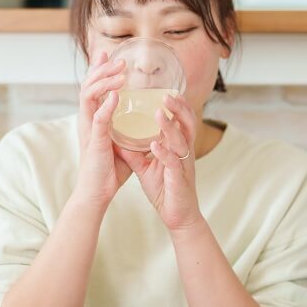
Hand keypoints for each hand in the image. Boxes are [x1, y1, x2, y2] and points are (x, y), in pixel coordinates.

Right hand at [73, 52, 144, 207]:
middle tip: (119, 59)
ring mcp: (89, 130)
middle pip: (88, 85)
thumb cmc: (109, 168)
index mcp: (94, 118)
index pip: (93, 88)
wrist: (98, 192)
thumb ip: (127, 127)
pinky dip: (105, 107)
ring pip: (88, 97)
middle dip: (102, 69)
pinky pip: (97, 121)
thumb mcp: (120, 141)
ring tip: (119, 73)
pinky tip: (115, 96)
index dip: (98, 69)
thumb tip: (146, 117)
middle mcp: (87, 120)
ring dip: (104, 82)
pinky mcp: (93, 143)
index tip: (107, 53)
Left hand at [130, 94, 202, 231]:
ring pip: (181, 140)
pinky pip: (173, 162)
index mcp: (178, 147)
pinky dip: (164, 153)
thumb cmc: (165, 189)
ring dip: (170, 127)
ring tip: (160, 113)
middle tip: (167, 95)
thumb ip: (135, 153)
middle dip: (178, 109)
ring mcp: (183, 164)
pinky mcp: (179, 178)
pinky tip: (155, 145)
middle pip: (187, 124)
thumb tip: (118, 140)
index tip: (167, 90)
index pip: (181, 121)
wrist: (178, 215)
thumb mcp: (146, 167)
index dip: (177, 106)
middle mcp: (184, 152)